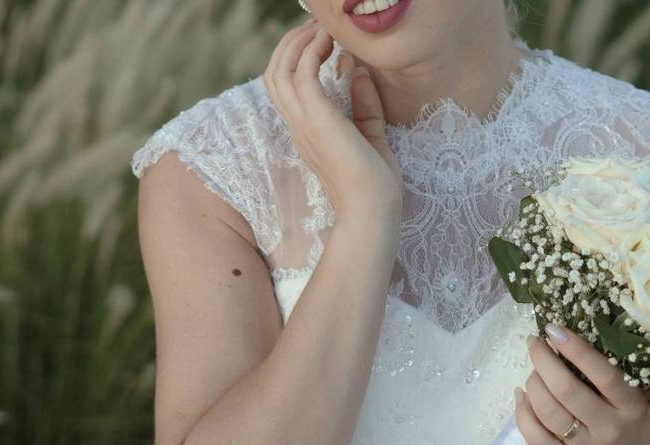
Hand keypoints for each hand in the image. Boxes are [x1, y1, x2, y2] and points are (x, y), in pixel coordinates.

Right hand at [264, 19, 402, 224]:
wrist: (374, 211)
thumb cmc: (375, 185)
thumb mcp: (372, 137)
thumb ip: (364, 107)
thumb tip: (360, 74)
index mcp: (308, 132)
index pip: (286, 88)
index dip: (297, 60)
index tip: (322, 41)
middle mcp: (299, 126)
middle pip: (274, 74)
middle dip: (291, 44)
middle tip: (317, 28)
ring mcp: (304, 124)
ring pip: (279, 70)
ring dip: (298, 43)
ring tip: (321, 29)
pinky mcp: (317, 121)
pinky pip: (301, 75)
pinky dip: (311, 52)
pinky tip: (329, 43)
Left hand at [514, 323, 649, 444]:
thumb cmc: (631, 419)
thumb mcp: (632, 395)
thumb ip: (605, 374)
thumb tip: (560, 339)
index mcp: (631, 406)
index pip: (603, 374)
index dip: (576, 349)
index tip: (553, 329)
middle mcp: (610, 429)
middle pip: (567, 391)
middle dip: (543, 361)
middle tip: (534, 343)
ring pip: (549, 413)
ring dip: (532, 384)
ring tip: (532, 372)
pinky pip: (537, 440)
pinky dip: (523, 414)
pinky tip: (521, 396)